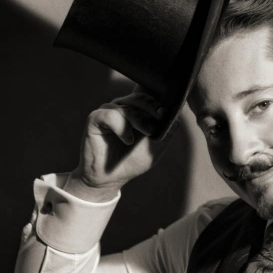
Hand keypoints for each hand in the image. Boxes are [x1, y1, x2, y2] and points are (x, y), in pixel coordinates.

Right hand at [64, 86, 178, 201]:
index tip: (167, 111)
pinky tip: (127, 140)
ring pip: (127, 107)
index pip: (150, 95)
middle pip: (141, 97)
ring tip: (146, 134)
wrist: (109, 178)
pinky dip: (122, 128)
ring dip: (139, 120)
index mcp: (138, 110)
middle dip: (153, 107)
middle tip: (160, 117)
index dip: (160, 99)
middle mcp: (123, 107)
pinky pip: (111, 115)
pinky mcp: (95, 118)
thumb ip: (166, 130)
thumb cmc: (131, 160)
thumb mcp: (155, 147)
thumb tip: (176, 115)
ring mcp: (109, 111)